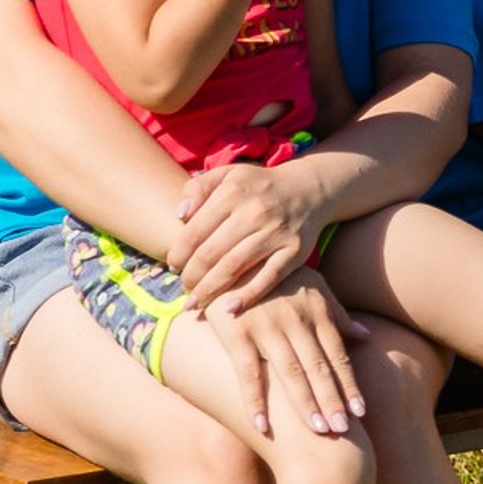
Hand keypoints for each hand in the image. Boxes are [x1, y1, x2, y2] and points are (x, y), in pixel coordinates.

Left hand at [168, 157, 339, 310]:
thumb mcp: (227, 175)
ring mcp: (276, 233)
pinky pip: (269, 278)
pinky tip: (230, 308)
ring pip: (234, 267)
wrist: (309, 189)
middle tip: (184, 288)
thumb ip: (197, 188)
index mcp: (233, 192)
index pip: (194, 232)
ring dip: (210, 290)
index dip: (179, 254)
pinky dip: (249, 295)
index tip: (173, 266)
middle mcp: (255, 212)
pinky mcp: (295, 251)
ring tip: (197, 303)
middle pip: (211, 253)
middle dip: (191, 276)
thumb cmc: (258, 187)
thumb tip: (179, 216)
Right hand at [203, 270, 365, 437]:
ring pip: (290, 372)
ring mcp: (267, 327)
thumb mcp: (313, 288)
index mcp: (316, 313)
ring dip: (305, 404)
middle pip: (318, 368)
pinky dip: (254, 400)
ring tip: (319, 431)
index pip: (338, 355)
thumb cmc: (277, 277)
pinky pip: (247, 372)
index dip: (349, 384)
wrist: (233, 257)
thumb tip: (367, 336)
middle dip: (332, 400)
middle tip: (343, 430)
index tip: (361, 412)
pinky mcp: (238, 333)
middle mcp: (296, 321)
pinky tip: (262, 426)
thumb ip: (338, 315)